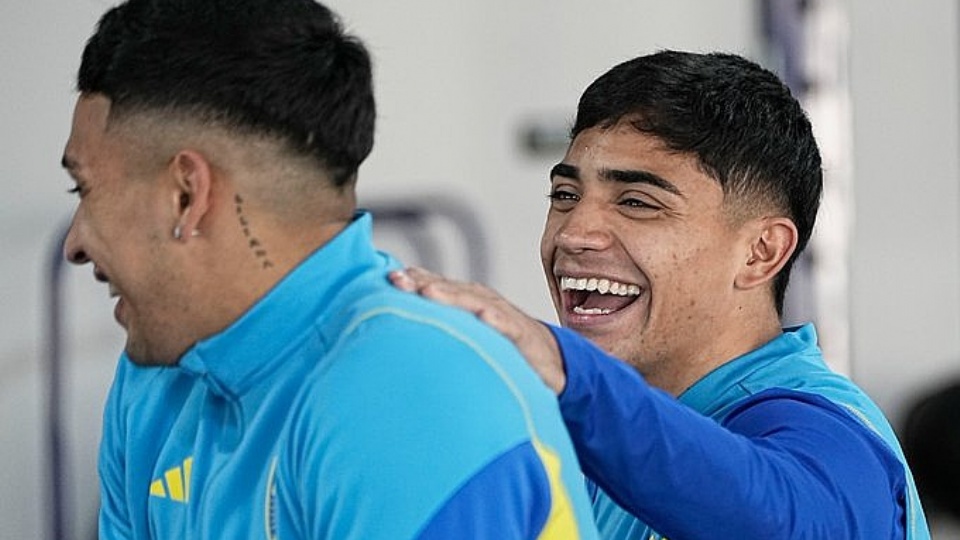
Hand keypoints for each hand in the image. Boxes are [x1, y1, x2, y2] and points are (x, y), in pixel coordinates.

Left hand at [389, 267, 566, 393]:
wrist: (551, 359)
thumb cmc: (503, 342)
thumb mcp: (471, 333)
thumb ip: (444, 326)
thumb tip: (403, 328)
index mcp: (466, 301)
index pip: (436, 286)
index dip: (413, 281)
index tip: (387, 279)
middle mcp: (482, 303)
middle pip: (449, 289)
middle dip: (423, 283)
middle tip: (398, 281)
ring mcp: (502, 317)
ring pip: (475, 302)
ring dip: (451, 296)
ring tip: (428, 293)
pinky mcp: (522, 335)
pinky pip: (508, 327)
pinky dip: (496, 322)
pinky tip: (483, 319)